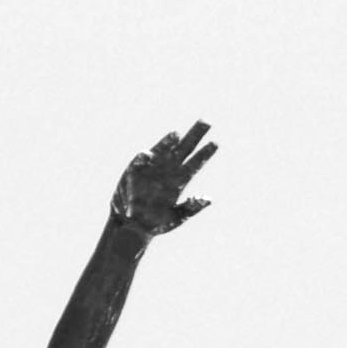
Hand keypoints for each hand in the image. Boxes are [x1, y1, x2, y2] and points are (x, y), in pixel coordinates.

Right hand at [111, 119, 215, 233]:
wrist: (131, 226)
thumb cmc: (155, 223)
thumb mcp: (176, 218)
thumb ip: (190, 208)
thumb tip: (207, 199)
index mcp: (181, 181)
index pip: (196, 163)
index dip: (205, 153)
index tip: (215, 144)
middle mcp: (169, 169)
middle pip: (185, 148)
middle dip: (195, 135)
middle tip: (206, 122)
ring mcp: (153, 167)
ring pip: (164, 149)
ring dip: (169, 141)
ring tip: (176, 135)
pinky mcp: (136, 170)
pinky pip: (141, 160)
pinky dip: (144, 157)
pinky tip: (148, 155)